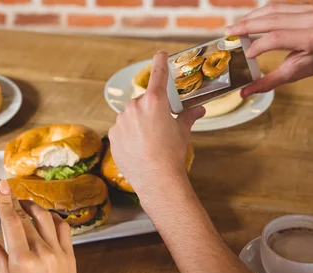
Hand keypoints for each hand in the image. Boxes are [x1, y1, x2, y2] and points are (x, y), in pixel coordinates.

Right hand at [0, 180, 80, 272]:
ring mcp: (59, 252)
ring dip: (34, 207)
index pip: (12, 222)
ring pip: (47, 218)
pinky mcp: (70, 255)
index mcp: (23, 261)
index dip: (5, 201)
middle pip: (27, 217)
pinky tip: (45, 219)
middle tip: (8, 196)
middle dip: (16, 203)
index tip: (2, 187)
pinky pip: (63, 228)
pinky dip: (53, 219)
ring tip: (25, 206)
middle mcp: (43, 253)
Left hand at [108, 51, 203, 195]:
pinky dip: (128, 135)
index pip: (158, 74)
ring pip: (130, 116)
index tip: (160, 54)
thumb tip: (200, 110)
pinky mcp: (113, 135)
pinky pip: (121, 129)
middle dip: (150, 110)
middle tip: (159, 126)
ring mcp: (121, 121)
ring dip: (138, 122)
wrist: (156, 178)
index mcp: (155, 101)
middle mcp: (135, 107)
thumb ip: (188, 116)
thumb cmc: (171, 154)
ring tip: (149, 141)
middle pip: (143, 101)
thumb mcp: (182, 132)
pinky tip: (138, 147)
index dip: (159, 62)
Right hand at [226, 3, 312, 96]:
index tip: (246, 55)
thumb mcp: (296, 74)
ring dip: (251, 17)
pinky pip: (278, 6)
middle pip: (271, 19)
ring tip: (236, 26)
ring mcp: (309, 10)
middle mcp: (311, 21)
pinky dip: (261, 13)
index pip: (277, 38)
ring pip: (273, 9)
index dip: (258, 45)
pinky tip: (249, 20)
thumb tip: (244, 93)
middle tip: (229, 32)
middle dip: (247, 25)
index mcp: (311, 39)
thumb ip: (269, 82)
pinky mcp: (305, 5)